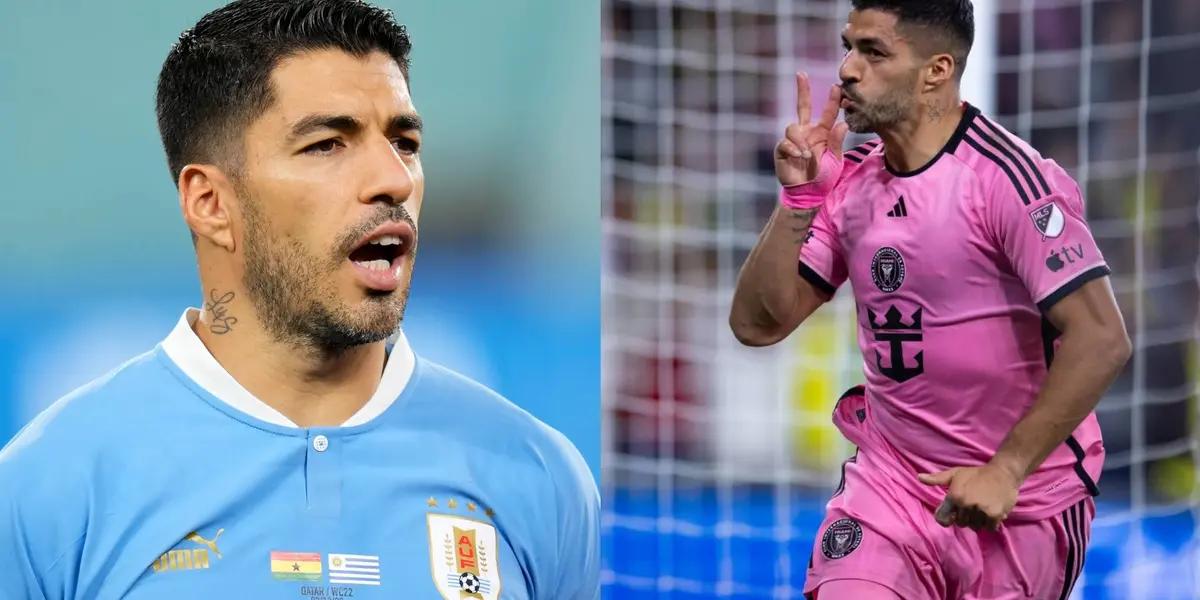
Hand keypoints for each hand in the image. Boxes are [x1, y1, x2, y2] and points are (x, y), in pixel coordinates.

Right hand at [775, 72, 849, 187]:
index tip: (836, 87)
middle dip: (802, 90)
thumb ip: (837, 142)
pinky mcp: (782, 150)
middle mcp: (807, 132)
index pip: (828, 113)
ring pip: (792, 127)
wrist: (809, 193)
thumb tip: (843, 123)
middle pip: (803, 107)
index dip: (832, 100)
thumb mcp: (835, 160)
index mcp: (822, 133)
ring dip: (801, 141)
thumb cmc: (824, 177)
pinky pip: (785, 143)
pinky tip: (801, 157)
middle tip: (801, 74)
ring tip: (808, 156)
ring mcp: (794, 140)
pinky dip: (794, 149)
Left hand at [918, 463, 1021, 530]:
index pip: (944, 518)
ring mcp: (980, 510)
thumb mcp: (955, 473)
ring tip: (983, 508)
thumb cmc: (977, 473)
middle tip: (974, 506)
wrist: (1003, 472)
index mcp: (954, 495)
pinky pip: (989, 528)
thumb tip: (919, 478)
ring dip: (979, 521)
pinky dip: (991, 523)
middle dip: (966, 517)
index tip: (955, 514)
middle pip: (961, 523)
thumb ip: (937, 478)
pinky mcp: (994, 515)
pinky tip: (992, 512)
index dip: (948, 518)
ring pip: (975, 527)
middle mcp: (966, 504)